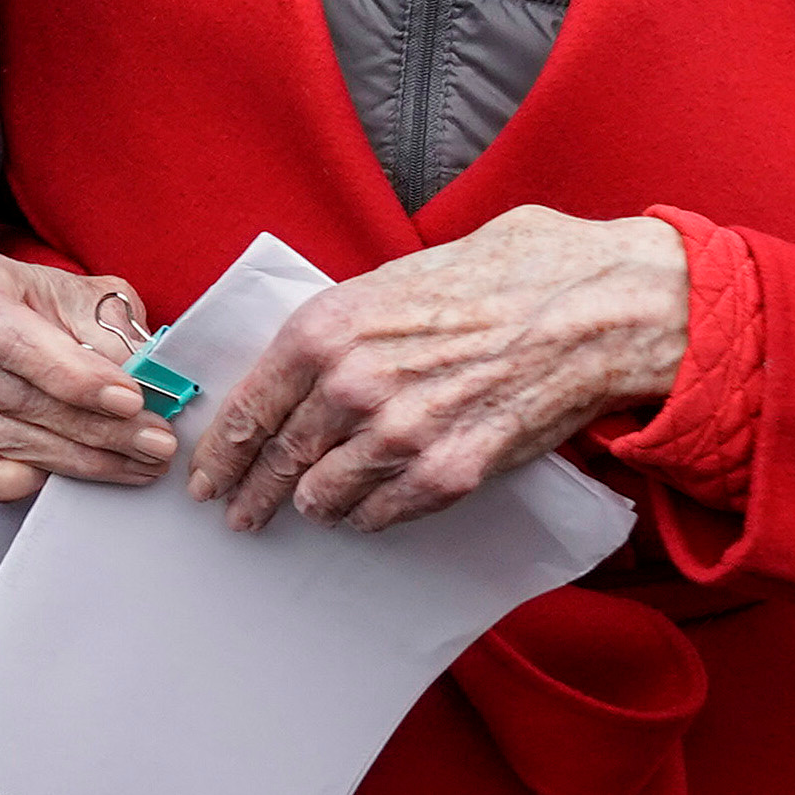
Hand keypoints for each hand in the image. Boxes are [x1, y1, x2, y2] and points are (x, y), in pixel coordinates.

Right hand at [0, 252, 180, 507]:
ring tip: (138, 460)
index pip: (8, 335)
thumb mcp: (92, 300)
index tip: (130, 399)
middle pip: (12, 394)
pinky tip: (54, 482)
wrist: (32, 320)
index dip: (71, 375)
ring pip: (3, 435)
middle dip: (93, 426)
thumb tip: (148, 385)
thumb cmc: (59, 306)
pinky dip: (6, 485)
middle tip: (153, 441)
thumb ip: (111, 337)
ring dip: (78, 458)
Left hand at [195, 205, 685, 534]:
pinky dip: (369, 517)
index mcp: (325, 328)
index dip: (219, 454)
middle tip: (240, 515)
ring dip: (314, 505)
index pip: (248, 410)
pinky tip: (367, 512)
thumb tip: (303, 364)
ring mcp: (396, 436)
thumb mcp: (394, 278)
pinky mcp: (446, 474)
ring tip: (311, 510)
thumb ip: (342, 327)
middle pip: (277, 461)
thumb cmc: (500, 277)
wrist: (588, 306)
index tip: (206, 479)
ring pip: (323, 496)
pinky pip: (380, 516)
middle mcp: (349, 385)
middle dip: (251, 494)